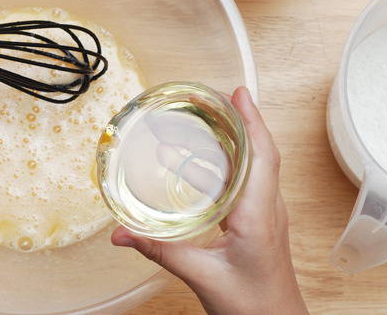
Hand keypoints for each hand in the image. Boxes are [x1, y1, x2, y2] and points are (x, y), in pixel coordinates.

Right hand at [111, 87, 307, 314]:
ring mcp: (265, 214)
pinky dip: (228, 163)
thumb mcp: (200, 276)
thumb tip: (120, 234)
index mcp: (258, 214)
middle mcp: (266, 208)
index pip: (261, 155)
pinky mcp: (258, 222)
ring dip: (232, 140)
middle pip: (259, 151)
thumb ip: (159, 251)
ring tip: (202, 123)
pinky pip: (247, 182)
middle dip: (237, 120)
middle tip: (210, 99)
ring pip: (254, 165)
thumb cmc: (252, 306)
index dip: (251, 120)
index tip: (237, 93)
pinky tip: (202, 164)